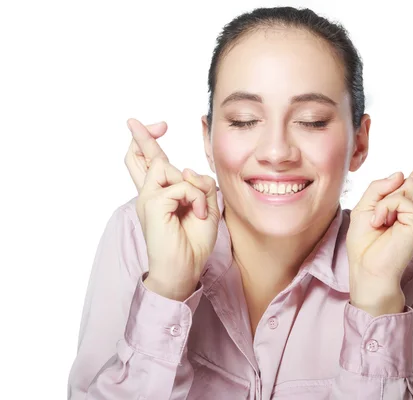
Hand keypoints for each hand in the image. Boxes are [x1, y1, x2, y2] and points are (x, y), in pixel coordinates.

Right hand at [130, 119, 219, 301]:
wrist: (184, 269)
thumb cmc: (193, 242)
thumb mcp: (206, 207)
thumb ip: (199, 185)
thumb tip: (186, 170)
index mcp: (161, 196)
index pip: (150, 164)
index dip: (148, 143)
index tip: (155, 126)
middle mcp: (150, 195)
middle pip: (145, 158)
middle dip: (145, 137)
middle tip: (148, 123)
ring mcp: (148, 198)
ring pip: (171, 170)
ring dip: (194, 188)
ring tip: (198, 210)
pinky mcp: (153, 204)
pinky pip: (181, 186)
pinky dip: (196, 198)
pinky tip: (197, 214)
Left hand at [346, 175, 412, 315]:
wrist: (367, 269)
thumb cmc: (365, 243)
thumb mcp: (364, 207)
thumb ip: (380, 187)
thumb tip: (402, 173)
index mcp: (405, 206)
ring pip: (406, 186)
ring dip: (384, 202)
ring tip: (380, 222)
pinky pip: (400, 199)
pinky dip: (385, 209)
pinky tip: (382, 224)